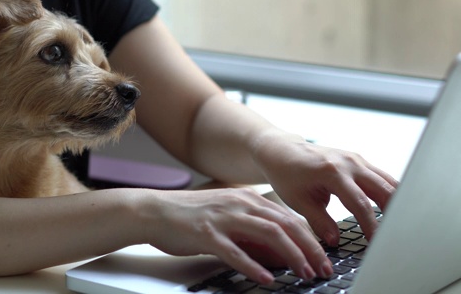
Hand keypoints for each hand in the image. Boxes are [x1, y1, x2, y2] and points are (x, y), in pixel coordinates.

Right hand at [141, 188, 333, 283]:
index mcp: (246, 199)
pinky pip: (235, 252)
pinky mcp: (206, 234)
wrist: (153, 211)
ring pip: (268, 235)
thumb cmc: (189, 216)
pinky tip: (266, 279)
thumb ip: (252, 231)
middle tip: (323, 268)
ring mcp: (223, 218)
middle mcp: (239, 204)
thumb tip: (278, 253)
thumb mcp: (226, 217)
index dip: (310, 238)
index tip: (323, 257)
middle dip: (309, 248)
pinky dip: (254, 266)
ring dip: (291, 256)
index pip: (288, 217)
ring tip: (304, 273)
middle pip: (285, 225)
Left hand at [253, 130, 398, 245]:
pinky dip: (389, 192)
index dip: (371, 226)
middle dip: (393, 214)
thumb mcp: (298, 202)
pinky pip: (381, 176)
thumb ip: (319, 222)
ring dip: (396, 202)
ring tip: (398, 225)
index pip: (361, 204)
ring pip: (387, 181)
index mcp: (332, 173)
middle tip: (396, 236)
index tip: (377, 243)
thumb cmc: (287, 175)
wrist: (282, 150)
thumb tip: (336, 241)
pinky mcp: (358, 159)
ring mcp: (355, 158)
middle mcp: (348, 162)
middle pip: (383, 190)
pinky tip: (392, 209)